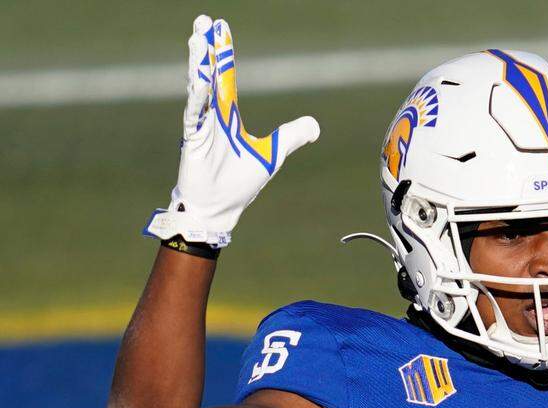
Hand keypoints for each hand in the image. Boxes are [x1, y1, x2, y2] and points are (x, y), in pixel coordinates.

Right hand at [144, 15, 319, 247]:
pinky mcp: (193, 142)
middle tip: (204, 20)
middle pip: (210, 75)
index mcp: (227, 115)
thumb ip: (290, 136)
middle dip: (208, 48)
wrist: (219, 209)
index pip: (226, 77)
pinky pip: (196, 115)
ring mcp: (201, 127)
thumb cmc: (238, 184)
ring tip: (198, 40)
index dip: (223, 53)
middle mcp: (212, 116)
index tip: (220, 27)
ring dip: (199, 65)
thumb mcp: (272, 155)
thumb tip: (314, 125)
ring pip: (199, 89)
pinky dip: (199, 98)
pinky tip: (201, 79)